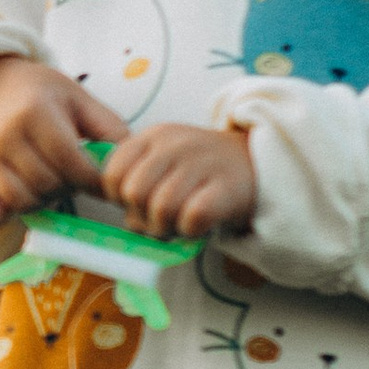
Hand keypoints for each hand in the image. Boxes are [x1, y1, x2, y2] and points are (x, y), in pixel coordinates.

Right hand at [0, 56, 127, 227]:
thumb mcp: (78, 98)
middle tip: (71, 175)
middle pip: (48, 185)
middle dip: (68, 187)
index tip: (101, 183)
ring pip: (22, 201)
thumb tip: (130, 162)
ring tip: (48, 182)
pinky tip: (14, 202)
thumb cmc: (40, 94)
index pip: (71, 163)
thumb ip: (109, 127)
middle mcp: (5, 137)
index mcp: (35, 113)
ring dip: (41, 200)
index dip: (93, 181)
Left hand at [99, 119, 256, 239]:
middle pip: (133, 194)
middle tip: (160, 220)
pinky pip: (193, 218)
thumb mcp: (163, 164)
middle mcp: (175, 145)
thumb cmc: (200, 172)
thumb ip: (137, 183)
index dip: (118, 199)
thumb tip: (129, 222)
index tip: (137, 204)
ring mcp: (202, 163)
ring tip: (179, 224)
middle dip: (142, 218)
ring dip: (167, 229)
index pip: (112, 174)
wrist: (256, 164)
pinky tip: (198, 225)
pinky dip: (190, 231)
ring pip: (161, 209)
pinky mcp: (227, 187)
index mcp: (153, 137)